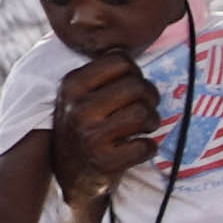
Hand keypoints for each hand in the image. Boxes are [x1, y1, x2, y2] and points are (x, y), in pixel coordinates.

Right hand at [49, 53, 161, 192]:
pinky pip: (147, 146)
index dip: (136, 73)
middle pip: (138, 86)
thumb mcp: (78, 94)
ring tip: (143, 127)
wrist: (70, 173)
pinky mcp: (105, 161)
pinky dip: (149, 147)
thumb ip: (100, 72)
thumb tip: (130, 49)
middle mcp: (78, 107)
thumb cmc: (83, 126)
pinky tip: (137, 147)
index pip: (122, 61)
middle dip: (150, 98)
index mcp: (72, 84)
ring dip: (153, 122)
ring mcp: (90, 135)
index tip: (132, 86)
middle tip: (144, 109)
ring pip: (145, 114)